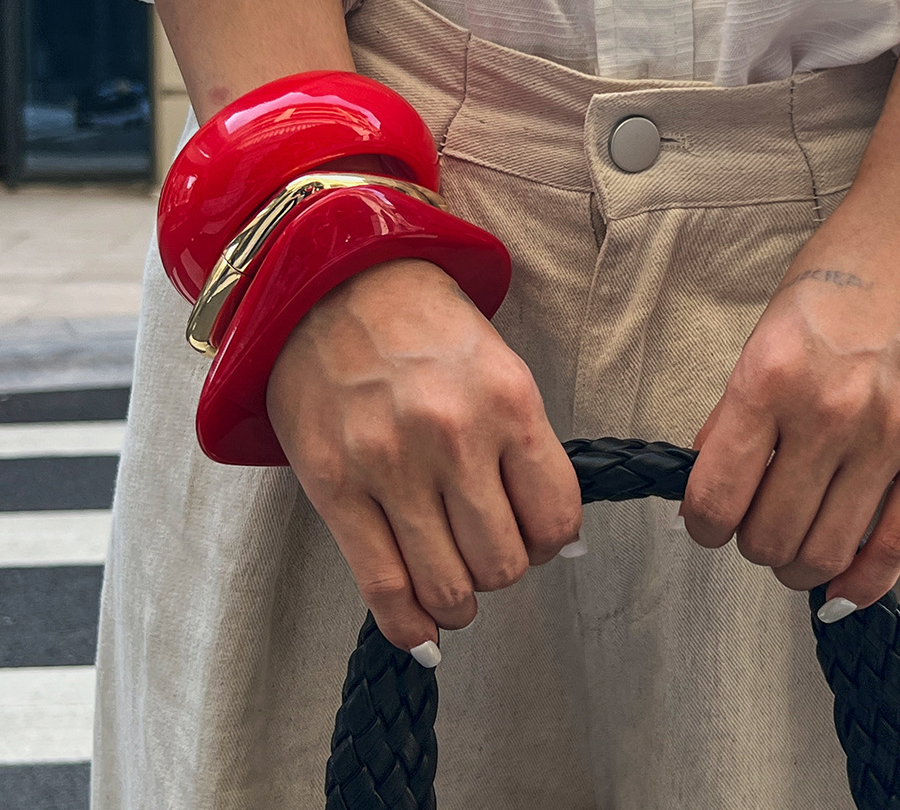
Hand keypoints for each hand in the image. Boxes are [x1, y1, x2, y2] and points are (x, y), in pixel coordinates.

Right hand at [265, 257, 582, 656]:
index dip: (551, 542)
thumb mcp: (498, 365)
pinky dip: (408, 625)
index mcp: (508, 401)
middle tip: (486, 550)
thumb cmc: (423, 324)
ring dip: (458, 601)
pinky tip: (420, 628)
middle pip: (503, 564)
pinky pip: (381, 587)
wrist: (332, 282)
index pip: (555, 518)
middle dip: (502, 571)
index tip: (534, 536)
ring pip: (448, 587)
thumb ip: (525, 446)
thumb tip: (557, 536)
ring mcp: (390, 466)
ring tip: (453, 585)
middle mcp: (454, 436)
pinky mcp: (334, 487)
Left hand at [678, 196, 899, 616]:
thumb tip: (713, 476)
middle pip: (771, 535)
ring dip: (800, 566)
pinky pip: (897, 546)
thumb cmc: (843, 270)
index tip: (706, 523)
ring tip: (796, 551)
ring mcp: (891, 435)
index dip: (702, 525)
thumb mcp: (768, 326)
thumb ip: (739, 406)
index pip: (716, 496)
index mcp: (768, 377)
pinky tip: (843, 586)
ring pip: (828, 552)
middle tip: (756, 529)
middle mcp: (827, 414)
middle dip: (752, 545)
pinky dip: (862, 582)